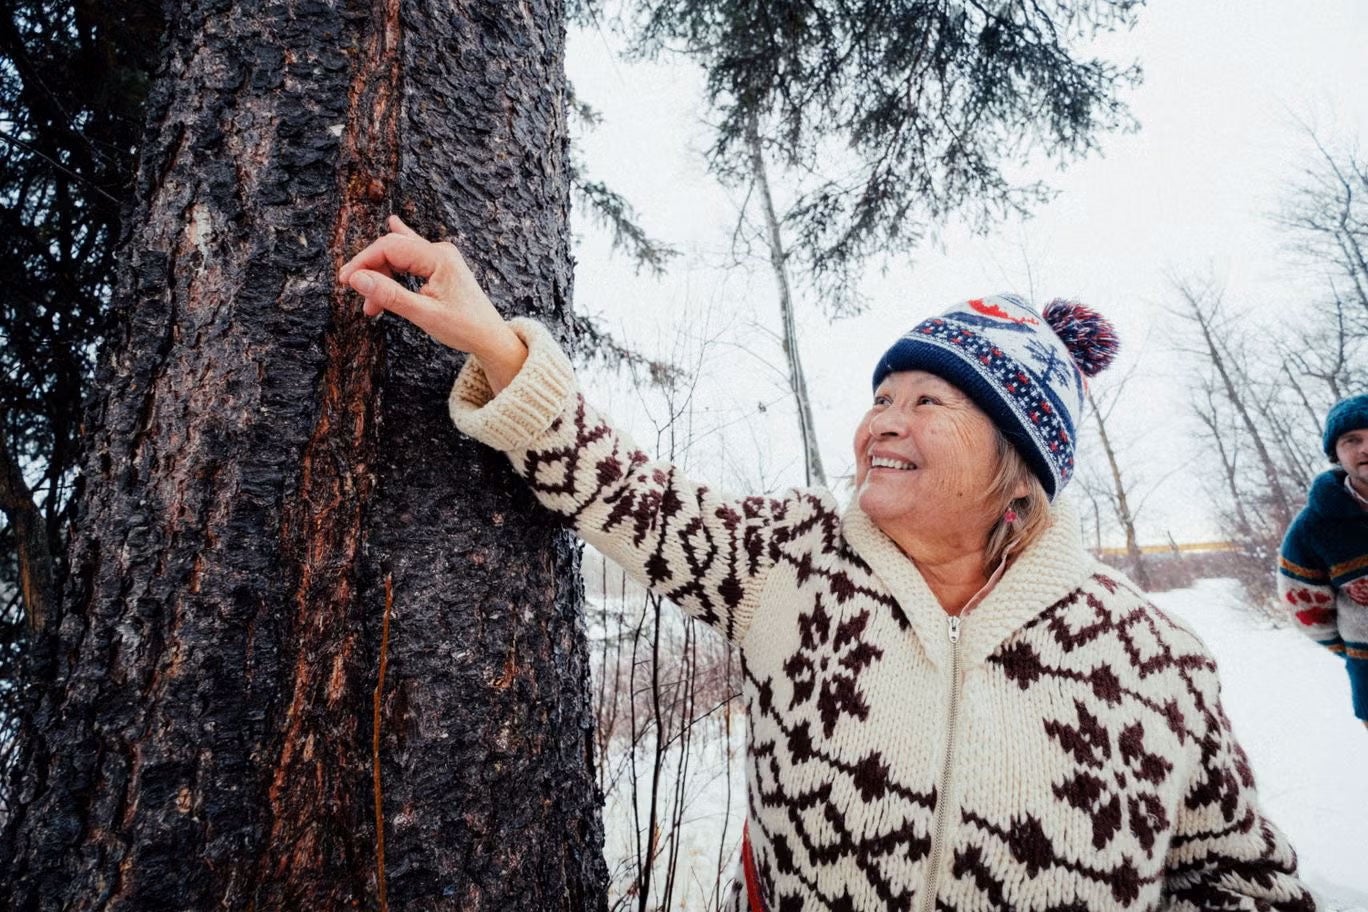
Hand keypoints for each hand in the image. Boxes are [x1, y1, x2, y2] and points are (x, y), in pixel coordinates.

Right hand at [339, 215, 526, 390]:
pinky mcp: (441, 266)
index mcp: (438, 258)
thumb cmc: (463, 327)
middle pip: (392, 249)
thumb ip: (390, 295)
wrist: (490, 336)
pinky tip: (393, 223)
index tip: (345, 280)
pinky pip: (413, 255)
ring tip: (371, 304)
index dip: (363, 262)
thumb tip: (357, 279)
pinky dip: (398, 255)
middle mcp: (440, 251)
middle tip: (355, 294)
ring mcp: (441, 257)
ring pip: (400, 256)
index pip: (389, 248)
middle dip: (370, 271)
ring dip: (382, 276)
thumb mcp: (423, 314)